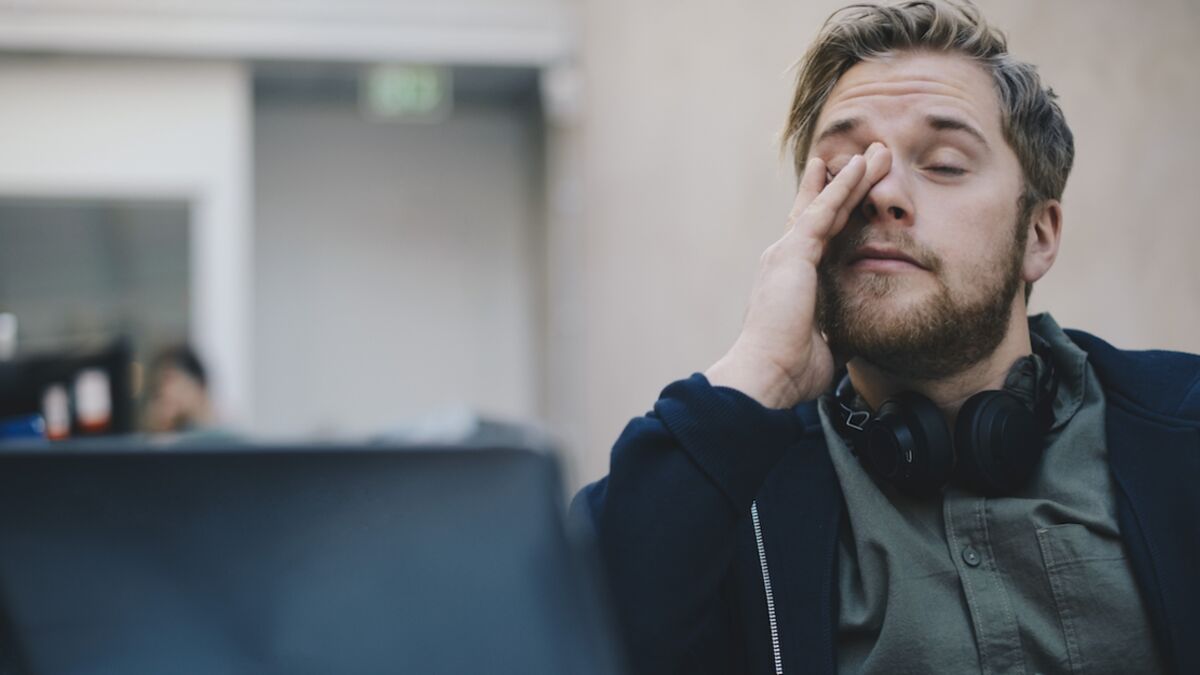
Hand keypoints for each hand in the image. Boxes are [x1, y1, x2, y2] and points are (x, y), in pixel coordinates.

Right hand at [705, 142, 891, 407]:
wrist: (767, 374)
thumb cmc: (791, 369)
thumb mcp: (826, 346)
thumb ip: (839, 332)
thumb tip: (856, 337)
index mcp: (790, 282)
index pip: (815, 239)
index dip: (833, 214)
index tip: (847, 195)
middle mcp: (783, 260)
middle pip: (818, 212)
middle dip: (840, 185)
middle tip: (859, 158)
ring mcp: (785, 253)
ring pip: (825, 204)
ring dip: (851, 177)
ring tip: (874, 151)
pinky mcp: (793, 251)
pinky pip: (825, 210)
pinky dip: (844, 186)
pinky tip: (861, 166)